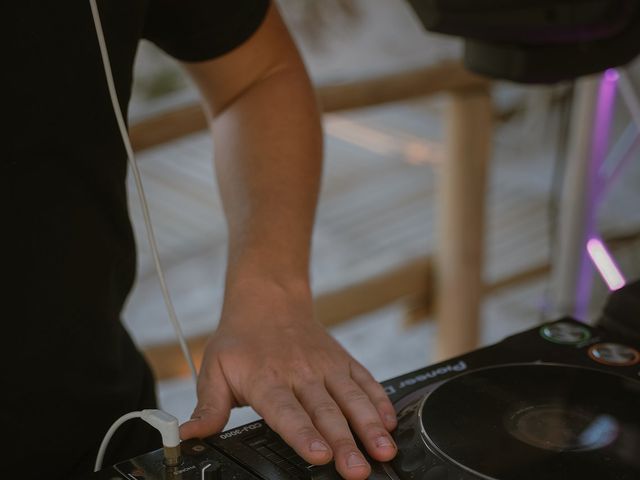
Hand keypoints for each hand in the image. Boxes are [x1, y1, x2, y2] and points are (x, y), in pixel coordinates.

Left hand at [179, 280, 397, 479]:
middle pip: (325, 412)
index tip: (320, 454)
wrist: (268, 299)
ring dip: (369, 424)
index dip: (304, 434)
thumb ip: (208, 408)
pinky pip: (365, 380)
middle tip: (359, 469)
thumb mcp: (214, 370)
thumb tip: (189, 436)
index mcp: (267, 380)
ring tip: (384, 449)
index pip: (287, 412)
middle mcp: (300, 373)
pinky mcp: (342, 361)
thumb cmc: (241, 341)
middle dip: (345, 442)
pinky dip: (379, 400)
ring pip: (351, 397)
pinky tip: (390, 421)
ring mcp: (325, 366)